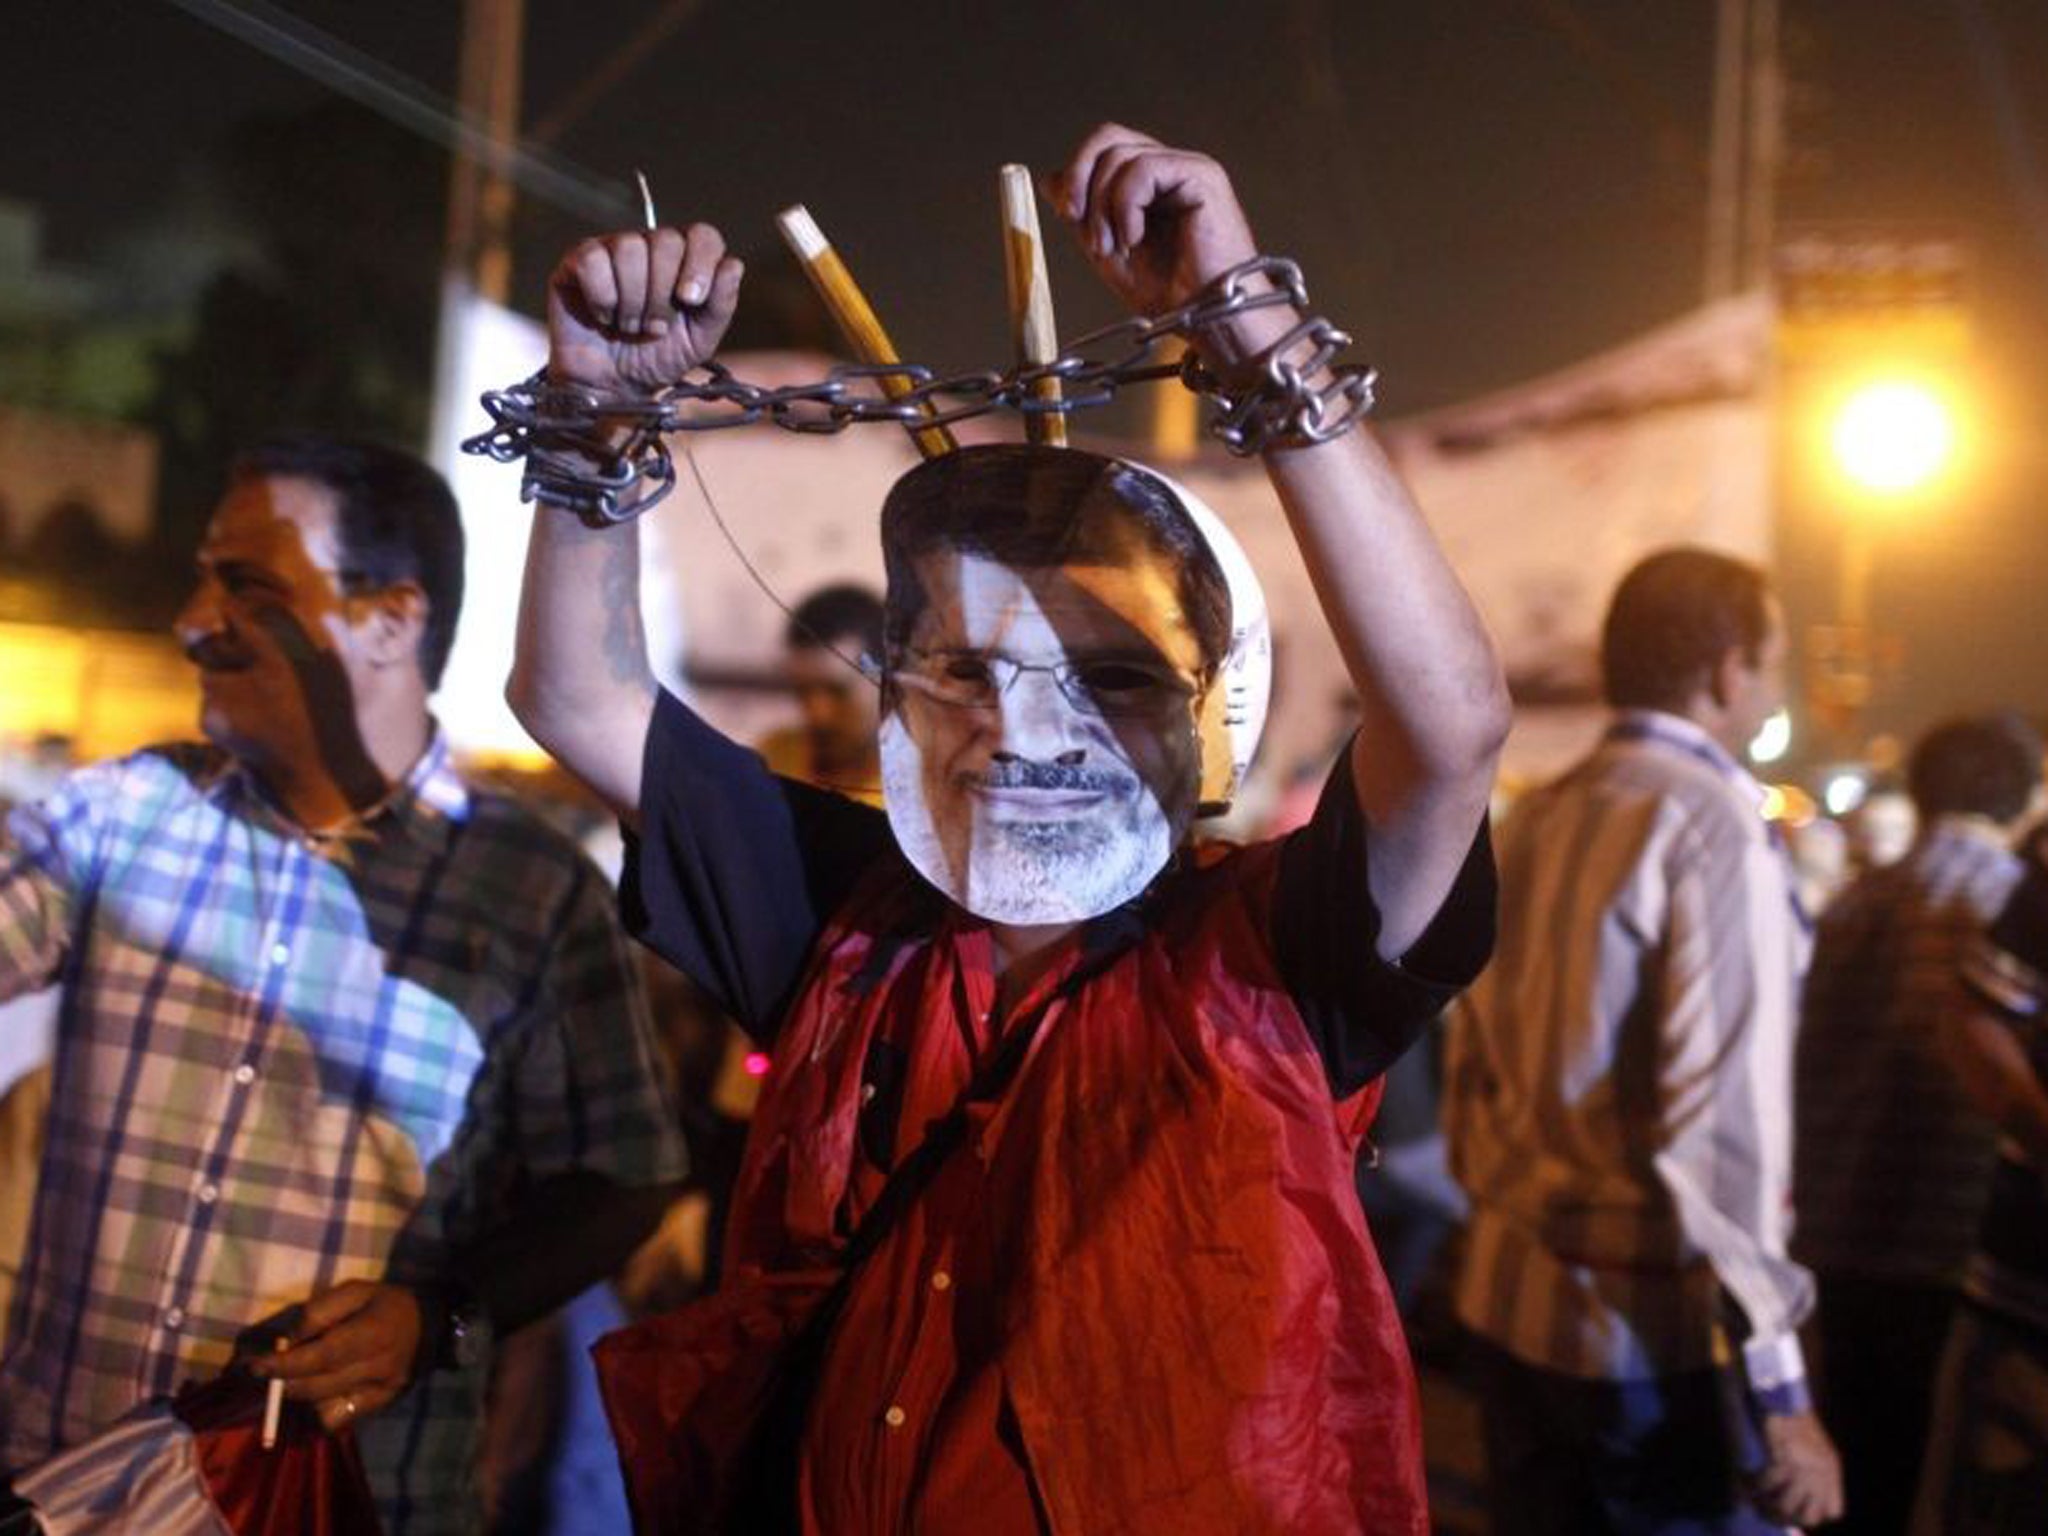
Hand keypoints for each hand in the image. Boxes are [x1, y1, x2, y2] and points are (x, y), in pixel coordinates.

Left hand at [251, 1281, 425, 1432]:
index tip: (256, 1366)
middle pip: (318, 1385)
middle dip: (285, 1381)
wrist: (429, 1325)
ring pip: (323, 1406)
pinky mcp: (380, 1405)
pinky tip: (322, 1392)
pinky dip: (320, 1409)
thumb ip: (320, 1311)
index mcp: (373, 1333)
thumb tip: (289, 1340)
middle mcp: (378, 1367)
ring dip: (302, 1393)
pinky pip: (337, 1419)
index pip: (322, 1355)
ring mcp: (380, 1391)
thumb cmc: (385, 1303)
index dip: (286, 1364)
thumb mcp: (355, 1291)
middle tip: (269, 1371)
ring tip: (299, 1376)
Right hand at [547, 225, 743, 396]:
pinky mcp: (578, 261)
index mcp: (684, 261)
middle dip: (663, 294)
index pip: (702, 235)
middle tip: (655, 327)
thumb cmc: (656, 359)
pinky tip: (603, 316)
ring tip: (630, 327)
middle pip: (666, 241)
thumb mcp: (700, 340)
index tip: (691, 299)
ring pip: (628, 248)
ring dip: (633, 300)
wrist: (613, 387)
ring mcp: (612, 250)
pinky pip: (593, 261)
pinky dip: (602, 297)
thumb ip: (721, 304)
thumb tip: (733, 265)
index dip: (700, 263)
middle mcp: (649, 248)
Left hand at [1044, 124, 1258, 324]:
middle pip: (1108, 138)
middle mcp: (1171, 169)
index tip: (1067, 216)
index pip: (1104, 150)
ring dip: (1102, 206)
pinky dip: (1126, 205)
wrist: (1205, 319)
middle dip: (1079, 177)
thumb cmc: (1172, 296)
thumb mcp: (1108, 251)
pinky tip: (1134, 238)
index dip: (1076, 174)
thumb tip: (1051, 179)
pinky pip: (1144, 168)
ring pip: (1120, 155)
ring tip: (1112, 247)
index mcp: (1152, 185)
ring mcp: (1188, 169)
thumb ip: (1083, 215)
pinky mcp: (1202, 176)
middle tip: (1074, 219)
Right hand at [1753, 1409, 1843, 1528]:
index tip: (1793, 1509)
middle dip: (1786, 1516)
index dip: (1812, 1514)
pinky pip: (1766, 1484)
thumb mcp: (1810, 1446)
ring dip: (1766, 1503)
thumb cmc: (1789, 1415)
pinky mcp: (1785, 1460)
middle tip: (1766, 1508)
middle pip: (1809, 1517)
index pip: (1833, 1512)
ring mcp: (1806, 1468)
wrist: (1781, 1391)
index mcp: (1832, 1468)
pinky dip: (1753, 1483)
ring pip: (1785, 1506)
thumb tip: (1791, 1500)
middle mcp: (1823, 1472)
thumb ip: (1809, 1472)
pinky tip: (1745, 1476)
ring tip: (1752, 1495)